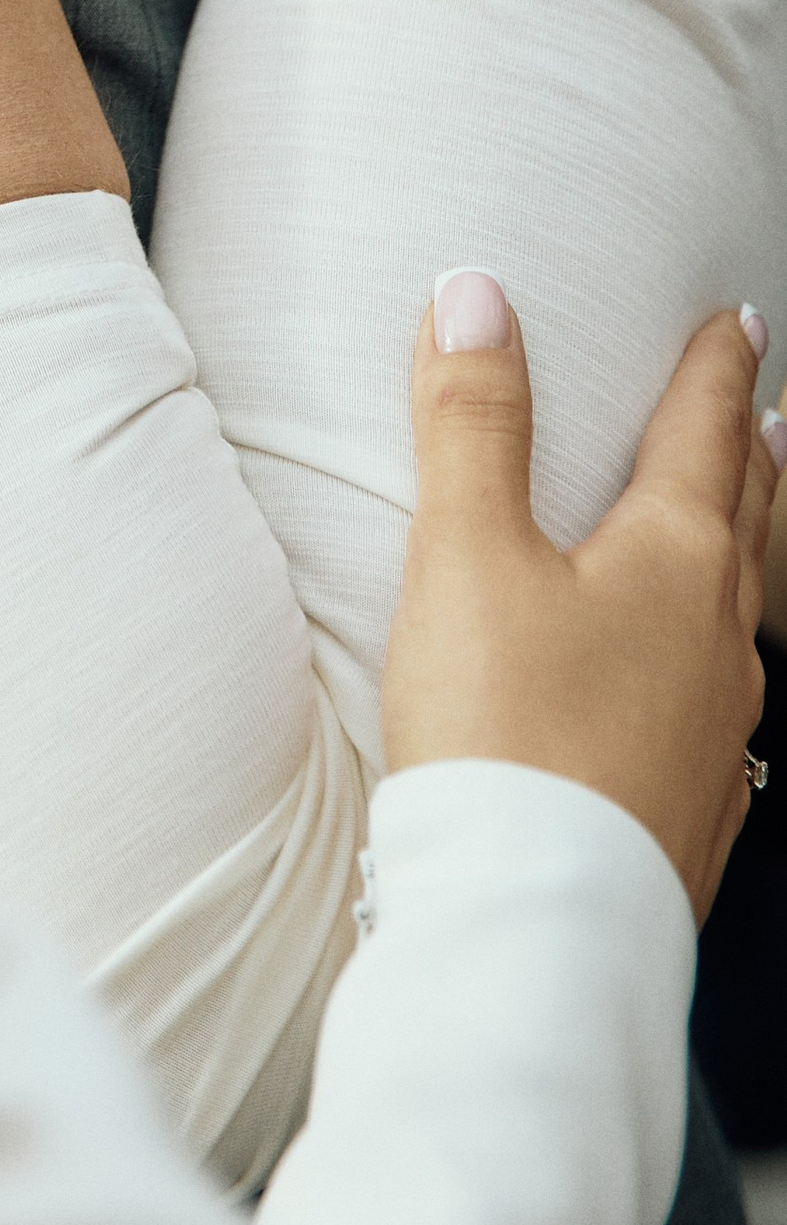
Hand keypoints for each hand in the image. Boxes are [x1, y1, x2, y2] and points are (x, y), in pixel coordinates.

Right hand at [381, 271, 781, 919]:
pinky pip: (714, 701)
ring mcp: (717, 732)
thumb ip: (472, 422)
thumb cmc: (503, 736)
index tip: (735, 322)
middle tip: (763, 406)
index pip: (704, 434)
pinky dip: (706, 654)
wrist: (537, 927)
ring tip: (733, 529)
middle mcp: (719, 640)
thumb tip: (476, 297)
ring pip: (739, 613)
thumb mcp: (466, 555)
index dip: (714, 368)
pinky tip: (686, 687)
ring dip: (739, 551)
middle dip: (751, 451)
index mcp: (675, 561)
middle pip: (748, 517)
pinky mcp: (691, 806)